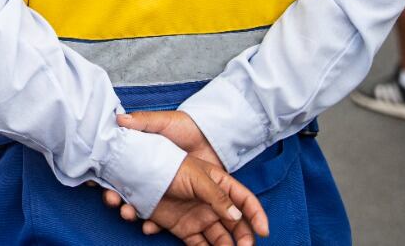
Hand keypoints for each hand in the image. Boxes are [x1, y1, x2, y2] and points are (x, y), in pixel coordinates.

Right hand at [103, 110, 225, 233]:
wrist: (213, 140)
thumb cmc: (185, 128)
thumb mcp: (164, 122)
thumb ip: (144, 121)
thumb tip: (119, 118)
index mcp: (140, 156)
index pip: (115, 168)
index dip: (102, 175)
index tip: (91, 180)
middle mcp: (145, 175)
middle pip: (121, 191)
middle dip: (111, 197)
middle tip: (110, 198)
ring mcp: (159, 191)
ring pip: (136, 207)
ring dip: (128, 212)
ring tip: (127, 212)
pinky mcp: (174, 205)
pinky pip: (160, 220)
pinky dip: (151, 226)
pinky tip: (148, 226)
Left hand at [147, 156, 267, 245]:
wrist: (140, 172)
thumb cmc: (170, 166)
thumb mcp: (196, 175)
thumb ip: (216, 196)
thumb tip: (236, 216)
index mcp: (220, 185)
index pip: (245, 201)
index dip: (257, 215)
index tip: (264, 232)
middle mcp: (213, 204)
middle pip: (236, 225)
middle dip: (244, 239)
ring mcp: (199, 217)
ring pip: (220, 239)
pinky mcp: (184, 229)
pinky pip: (199, 245)